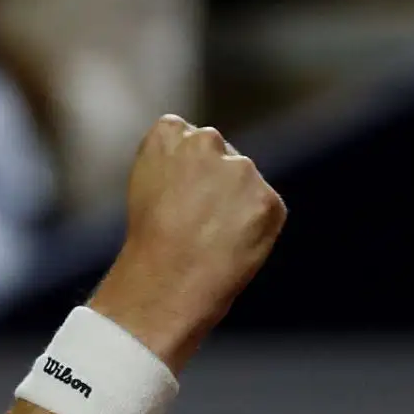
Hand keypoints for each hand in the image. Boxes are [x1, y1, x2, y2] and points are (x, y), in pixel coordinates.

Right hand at [91, 115, 286, 370]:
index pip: (183, 134)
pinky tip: (229, 246)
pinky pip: (265, 207)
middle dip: (214, 178)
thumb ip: (173, 163)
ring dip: (235, 201)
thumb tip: (201, 168)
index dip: (180, 168)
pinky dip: (253, 226)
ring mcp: (242, 169)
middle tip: (194, 218)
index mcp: (168, 133)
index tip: (172, 194)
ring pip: (244, 181)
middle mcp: (207, 141)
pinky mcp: (268, 199)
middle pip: (218, 153)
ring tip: (209, 237)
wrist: (166, 280)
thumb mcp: (145, 185)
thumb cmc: (147, 241)